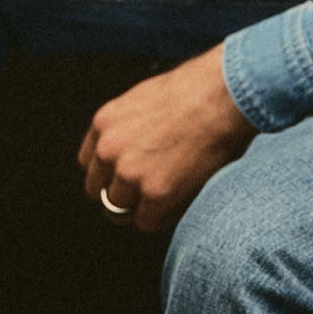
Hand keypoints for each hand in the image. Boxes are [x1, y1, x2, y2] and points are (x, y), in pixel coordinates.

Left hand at [78, 46, 255, 233]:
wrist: (222, 96)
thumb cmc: (197, 91)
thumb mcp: (145, 99)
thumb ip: (129, 126)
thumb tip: (134, 148)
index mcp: (104, 123)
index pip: (90, 164)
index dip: (109, 174)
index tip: (124, 179)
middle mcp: (109, 150)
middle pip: (100, 192)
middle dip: (121, 196)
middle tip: (145, 195)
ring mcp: (130, 173)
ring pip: (120, 211)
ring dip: (141, 208)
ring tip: (167, 198)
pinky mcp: (155, 193)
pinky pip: (147, 222)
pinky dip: (162, 218)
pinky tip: (178, 203)